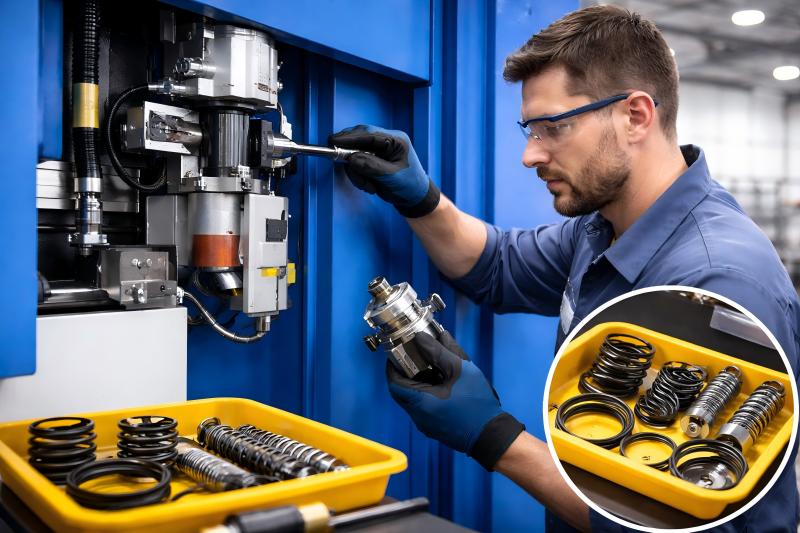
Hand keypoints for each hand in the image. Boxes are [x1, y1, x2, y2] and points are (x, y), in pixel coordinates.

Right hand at [328, 125, 439, 217]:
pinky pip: (357, 163)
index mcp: (396, 140)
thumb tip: (351, 158)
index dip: (350, 137)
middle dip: (349, 152)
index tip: (333, 141)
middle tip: (336, 158)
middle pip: (359, 138)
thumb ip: (371, 166)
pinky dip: (358, 176)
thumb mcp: (391, 176)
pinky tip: (370, 185)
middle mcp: (387, 141)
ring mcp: (379, 150)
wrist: (414, 197)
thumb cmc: (409, 185)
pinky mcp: (372, 159)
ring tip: (368, 186)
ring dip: (356, 171)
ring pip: (355, 152)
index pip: (369, 134)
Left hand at [386, 331, 524, 469]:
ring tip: (430, 367)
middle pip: (402, 391)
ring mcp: (426, 425)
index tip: (397, 353)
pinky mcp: (434, 428)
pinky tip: (441, 383)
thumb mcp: (459, 370)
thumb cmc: (477, 404)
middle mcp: (418, 416)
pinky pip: (423, 407)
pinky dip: (426, 393)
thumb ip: (440, 351)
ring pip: (413, 399)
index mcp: (420, 402)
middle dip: (405, 372)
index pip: (394, 383)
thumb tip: (422, 337)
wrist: (492, 435)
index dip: (392, 366)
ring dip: (417, 382)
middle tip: (413, 357)